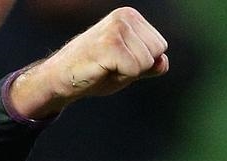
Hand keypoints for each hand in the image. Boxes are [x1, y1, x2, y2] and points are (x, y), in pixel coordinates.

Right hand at [9, 7, 167, 119]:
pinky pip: (134, 70)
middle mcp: (124, 17)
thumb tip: (164, 61)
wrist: (63, 78)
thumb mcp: (129, 68)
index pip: (160, 47)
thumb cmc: (96, 71)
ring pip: (147, 62)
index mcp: (130, 17)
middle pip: (156, 53)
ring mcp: (117, 28)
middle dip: (138, 68)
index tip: (119, 61)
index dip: (142, 63)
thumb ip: (149, 65)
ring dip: (128, 72)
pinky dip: (121, 76)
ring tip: (107, 67)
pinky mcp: (110, 44)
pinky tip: (103, 70)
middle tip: (112, 65)